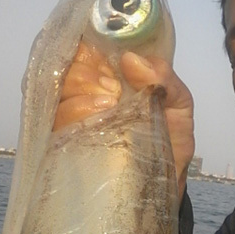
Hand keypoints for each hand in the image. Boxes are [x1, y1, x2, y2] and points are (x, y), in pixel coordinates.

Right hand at [54, 41, 194, 201]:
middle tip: (113, 90)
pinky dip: (75, 112)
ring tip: (109, 106)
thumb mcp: (180, 108)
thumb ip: (165, 80)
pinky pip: (54, 119)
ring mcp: (74, 118)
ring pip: (57, 89)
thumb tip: (132, 60)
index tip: (110, 60)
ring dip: (82, 92)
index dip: (90, 46)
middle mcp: (88, 94)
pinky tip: (98, 118)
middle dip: (87, 72)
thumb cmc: (170, 142)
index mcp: (113, 78)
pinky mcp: (64, 142)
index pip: (85, 48)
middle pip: (66, 65)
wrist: (164, 187)